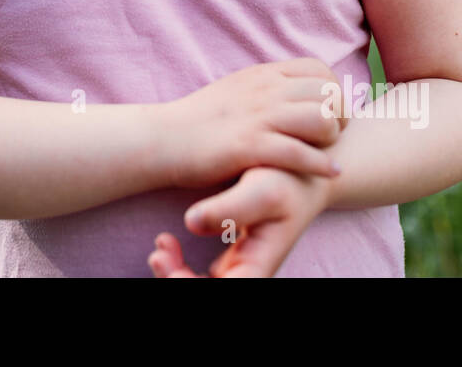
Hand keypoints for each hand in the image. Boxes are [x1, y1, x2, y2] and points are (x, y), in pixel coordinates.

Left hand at [147, 166, 332, 276]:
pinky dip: (179, 265)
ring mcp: (240, 266)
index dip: (188, 285)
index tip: (169, 263)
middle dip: (175, 280)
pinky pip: (201, 275)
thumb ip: (230, 208)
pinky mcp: (233, 256)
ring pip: (200, 284)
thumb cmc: (288, 178)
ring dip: (174, 275)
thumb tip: (190, 223)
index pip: (225, 292)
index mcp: (259, 267)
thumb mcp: (263, 189)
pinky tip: (167, 243)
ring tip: (160, 247)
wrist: (304, 169)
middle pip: (208, 291)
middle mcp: (249, 272)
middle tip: (157, 254)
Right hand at [160, 58, 347, 189]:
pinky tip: (329, 172)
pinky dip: (320, 163)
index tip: (331, 114)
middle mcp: (264, 90)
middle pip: (328, 93)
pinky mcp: (249, 146)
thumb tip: (291, 93)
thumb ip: (264, 89)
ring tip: (327, 153)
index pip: (319, 70)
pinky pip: (298, 151)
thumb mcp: (236, 91)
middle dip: (340, 116)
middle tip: (335, 137)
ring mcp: (257, 117)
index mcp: (262, 75)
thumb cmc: (198, 121)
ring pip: (320, 118)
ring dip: (331, 138)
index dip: (334, 92)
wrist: (162, 138)